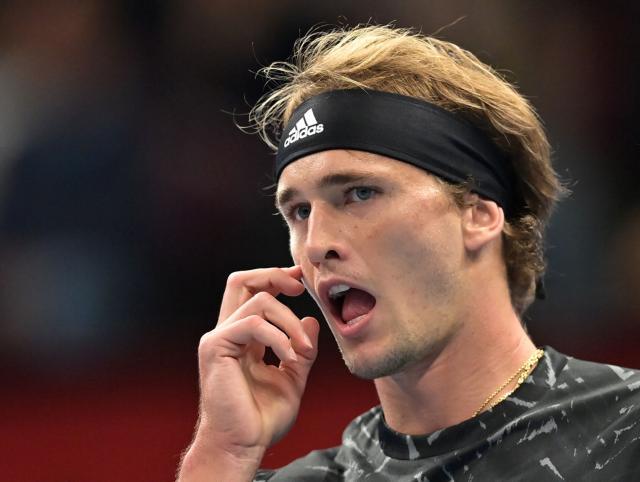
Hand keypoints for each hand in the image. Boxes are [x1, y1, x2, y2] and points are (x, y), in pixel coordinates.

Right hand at [180, 266, 318, 479]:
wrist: (242, 445)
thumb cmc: (262, 419)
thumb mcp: (292, 379)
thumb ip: (301, 350)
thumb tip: (311, 320)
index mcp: (242, 337)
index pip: (252, 292)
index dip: (276, 279)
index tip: (301, 280)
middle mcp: (227, 332)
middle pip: (241, 280)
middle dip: (273, 276)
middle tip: (300, 287)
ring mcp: (218, 338)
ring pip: (257, 301)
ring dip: (289, 322)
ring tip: (304, 350)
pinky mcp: (216, 348)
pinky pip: (253, 324)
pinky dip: (279, 337)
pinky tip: (291, 356)